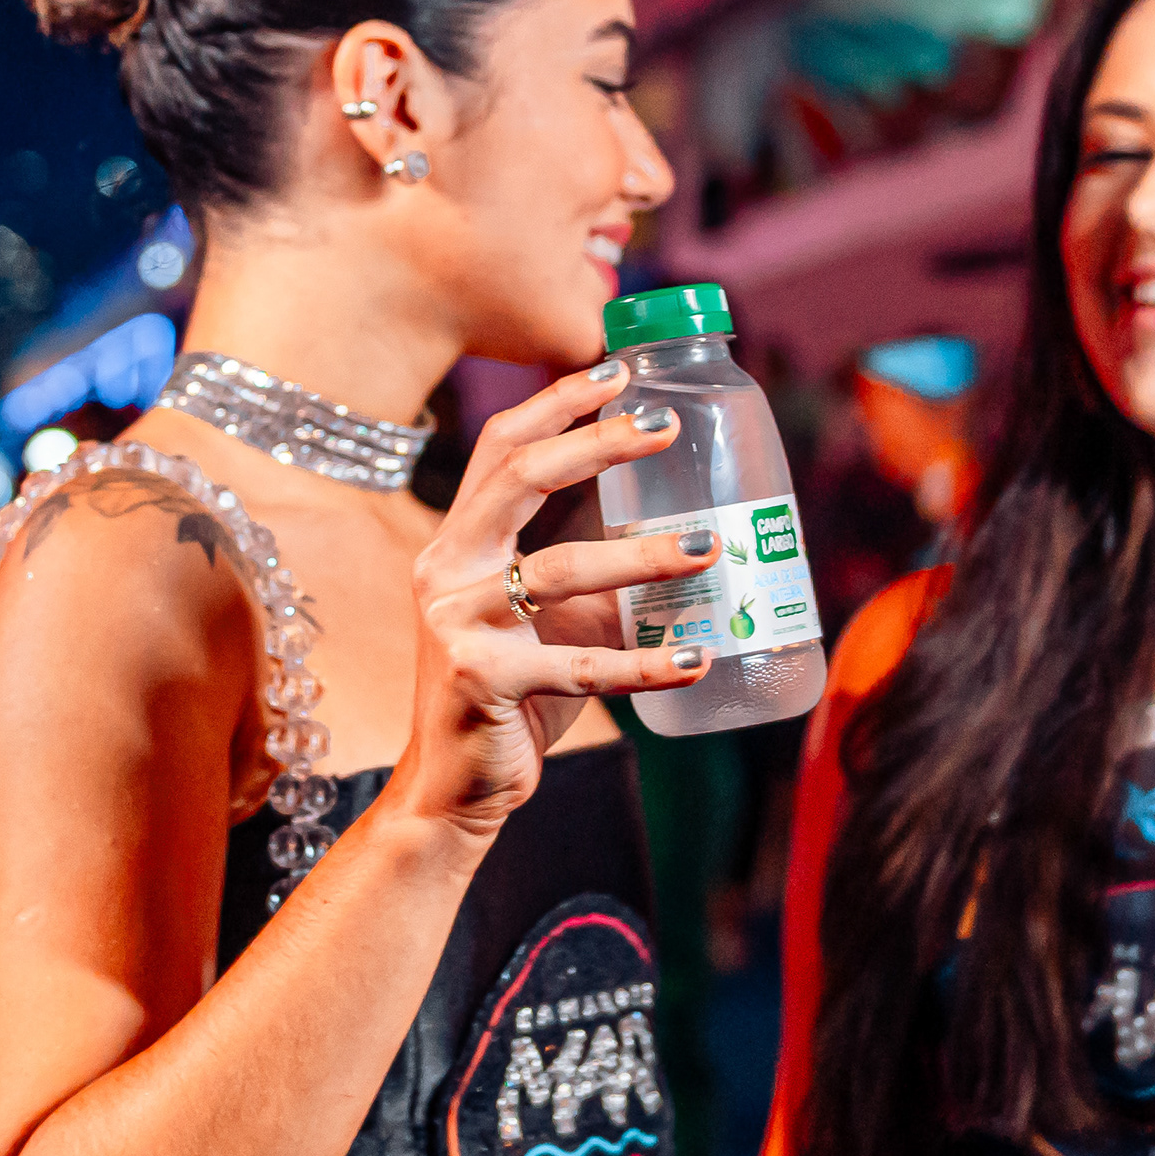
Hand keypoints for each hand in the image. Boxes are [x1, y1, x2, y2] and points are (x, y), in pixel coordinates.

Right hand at [389, 361, 716, 844]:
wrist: (456, 786)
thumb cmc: (510, 691)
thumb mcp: (549, 618)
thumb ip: (590, 573)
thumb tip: (688, 529)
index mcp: (457, 540)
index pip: (502, 447)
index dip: (559, 401)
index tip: (621, 368)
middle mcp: (445, 568)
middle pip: (520, 479)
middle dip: (597, 442)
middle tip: (667, 426)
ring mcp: (457, 623)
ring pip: (557, 571)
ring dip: (641, 557)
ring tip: (709, 548)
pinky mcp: (481, 680)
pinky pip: (578, 665)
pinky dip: (646, 664)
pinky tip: (698, 657)